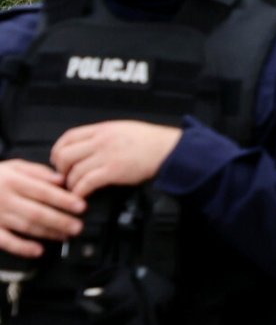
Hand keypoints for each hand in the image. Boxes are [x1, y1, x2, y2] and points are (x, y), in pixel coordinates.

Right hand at [0, 159, 85, 258]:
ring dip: (48, 233)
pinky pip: (6, 241)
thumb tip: (62, 180)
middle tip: (78, 226)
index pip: (43, 192)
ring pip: (26, 226)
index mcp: (13, 181)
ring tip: (66, 236)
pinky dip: (22, 247)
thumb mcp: (14, 166)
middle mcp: (5, 198)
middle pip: (37, 212)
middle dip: (60, 220)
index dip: (64, 200)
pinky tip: (38, 250)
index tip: (81, 206)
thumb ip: (38, 172)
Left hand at [50, 120, 183, 198]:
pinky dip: (80, 191)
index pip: (68, 137)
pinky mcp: (114, 171)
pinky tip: (82, 195)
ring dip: (71, 183)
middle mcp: (101, 141)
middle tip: (65, 177)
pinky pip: (87, 182)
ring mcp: (106, 156)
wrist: (169, 150)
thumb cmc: (151, 141)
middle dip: (61, 169)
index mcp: (103, 129)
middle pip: (65, 154)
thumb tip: (88, 146)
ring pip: (74, 170)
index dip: (58, 150)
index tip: (59, 160)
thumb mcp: (123, 129)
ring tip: (75, 189)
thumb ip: (104, 136)